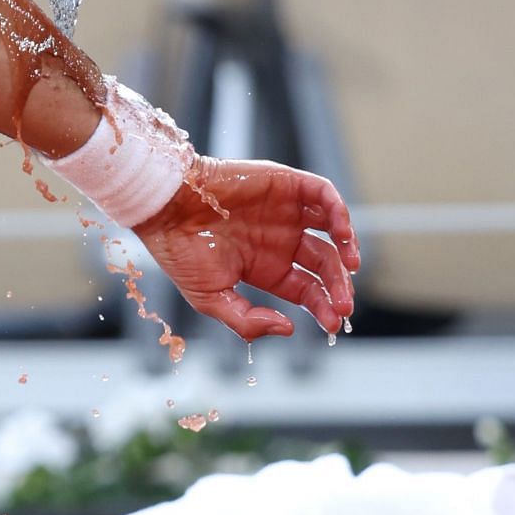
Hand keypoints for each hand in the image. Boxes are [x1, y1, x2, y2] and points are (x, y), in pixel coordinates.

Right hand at [137, 158, 358, 342]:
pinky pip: (323, 196)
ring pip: (331, 231)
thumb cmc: (180, 252)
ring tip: (351, 268)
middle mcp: (281, 240)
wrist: (164, 207)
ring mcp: (286, 212)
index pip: (308, 290)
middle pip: (324, 265)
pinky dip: (339, 213)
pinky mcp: (286, 184)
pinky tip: (340, 235)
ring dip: (347, 248)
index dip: (323, 306)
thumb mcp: (210, 300)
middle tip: (344, 305)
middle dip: (338, 286)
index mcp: (266, 268)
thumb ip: (246, 321)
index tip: (333, 323)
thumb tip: (287, 329)